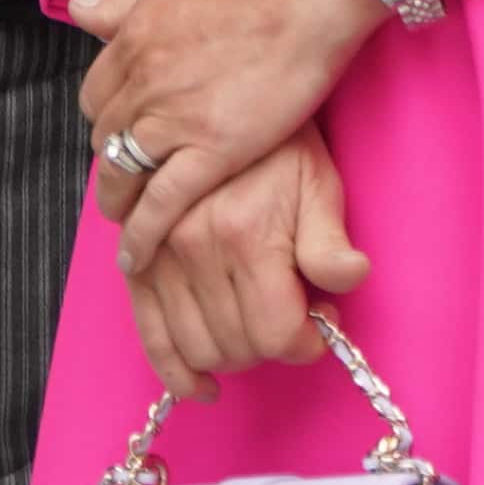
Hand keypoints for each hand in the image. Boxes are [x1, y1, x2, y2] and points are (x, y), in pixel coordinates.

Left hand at [75, 0, 386, 276]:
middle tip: (124, 179)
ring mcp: (174, 118)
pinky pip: (163, 202)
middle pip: (106, 136)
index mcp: (132, 41)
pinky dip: (143, 233)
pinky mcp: (214, 150)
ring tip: (122, 223)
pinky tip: (137, 255)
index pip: (96, 95)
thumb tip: (80, 9)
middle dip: (111, 160)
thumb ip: (124, 3)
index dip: (106, 119)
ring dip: (118, 201)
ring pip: (124, 172)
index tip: (118, 133)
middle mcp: (142, 82)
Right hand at [123, 125, 369, 402]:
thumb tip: (344, 281)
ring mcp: (160, 255)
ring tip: (253, 328)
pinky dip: (174, 369)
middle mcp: (195, 249)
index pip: (276, 334)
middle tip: (288, 319)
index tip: (318, 326)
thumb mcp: (319, 185)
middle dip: (271, 346)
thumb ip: (331, 242)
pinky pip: (149, 332)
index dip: (305, 343)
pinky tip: (199, 384)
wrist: (218, 100)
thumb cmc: (280, 148)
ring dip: (233, 354)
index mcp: (245, 234)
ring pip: (198, 346)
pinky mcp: (138, 260)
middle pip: (238, 346)